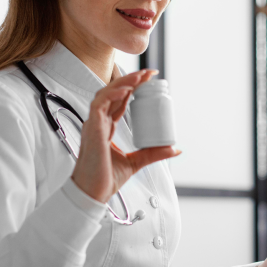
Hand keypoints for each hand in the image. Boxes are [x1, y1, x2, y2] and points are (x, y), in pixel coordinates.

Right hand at [71, 69, 180, 202]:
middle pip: (113, 93)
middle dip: (131, 80)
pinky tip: (125, 90)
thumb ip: (153, 153)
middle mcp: (98, 122)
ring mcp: (93, 124)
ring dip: (123, 83)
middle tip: (148, 73)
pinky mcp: (91, 129)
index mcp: (106, 127)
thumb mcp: (136, 162)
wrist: (93, 192)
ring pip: (106, 94)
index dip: (132, 88)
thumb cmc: (106, 179)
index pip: (119, 101)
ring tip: (140, 77)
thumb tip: (175, 149)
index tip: (148, 79)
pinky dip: (112, 95)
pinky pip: (99, 105)